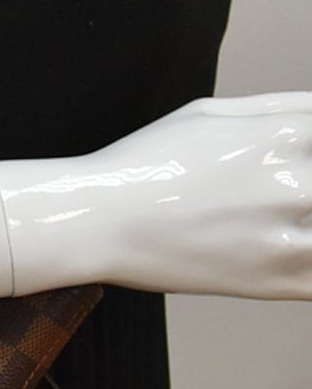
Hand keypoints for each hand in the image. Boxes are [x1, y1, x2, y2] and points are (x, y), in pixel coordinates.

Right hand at [84, 91, 311, 298]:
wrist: (97, 221)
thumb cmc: (147, 163)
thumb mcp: (209, 113)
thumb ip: (282, 108)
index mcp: (284, 133)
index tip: (306, 171)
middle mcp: (298, 182)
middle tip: (290, 196)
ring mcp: (292, 234)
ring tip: (284, 216)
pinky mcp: (282, 280)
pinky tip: (296, 246)